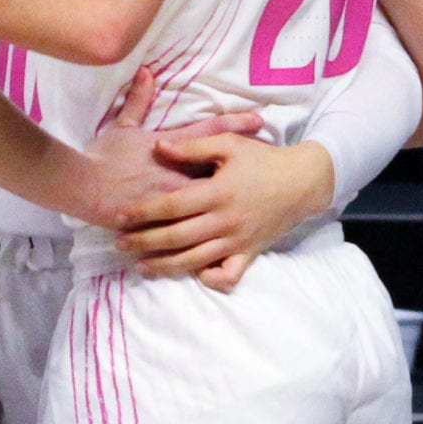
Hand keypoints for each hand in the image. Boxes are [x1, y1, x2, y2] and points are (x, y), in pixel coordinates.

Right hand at [74, 69, 268, 230]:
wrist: (84, 188)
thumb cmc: (102, 156)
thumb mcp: (122, 125)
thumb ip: (138, 100)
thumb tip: (146, 72)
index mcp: (171, 148)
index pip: (209, 132)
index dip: (234, 125)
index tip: (259, 121)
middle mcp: (179, 175)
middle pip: (221, 172)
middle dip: (248, 170)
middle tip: (276, 166)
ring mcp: (175, 202)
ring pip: (212, 206)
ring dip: (235, 206)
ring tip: (261, 209)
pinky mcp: (166, 227)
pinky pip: (193, 236)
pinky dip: (212, 239)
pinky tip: (231, 244)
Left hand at [119, 137, 335, 292]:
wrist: (304, 182)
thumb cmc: (263, 159)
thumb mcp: (229, 144)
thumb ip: (192, 146)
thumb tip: (158, 147)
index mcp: (217, 192)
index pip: (171, 206)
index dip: (143, 212)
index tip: (119, 216)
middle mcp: (225, 221)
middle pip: (176, 238)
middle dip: (144, 242)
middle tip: (119, 244)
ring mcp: (237, 241)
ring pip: (195, 260)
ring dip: (165, 266)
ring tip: (140, 266)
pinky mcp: (249, 254)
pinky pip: (228, 275)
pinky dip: (209, 279)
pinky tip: (190, 274)